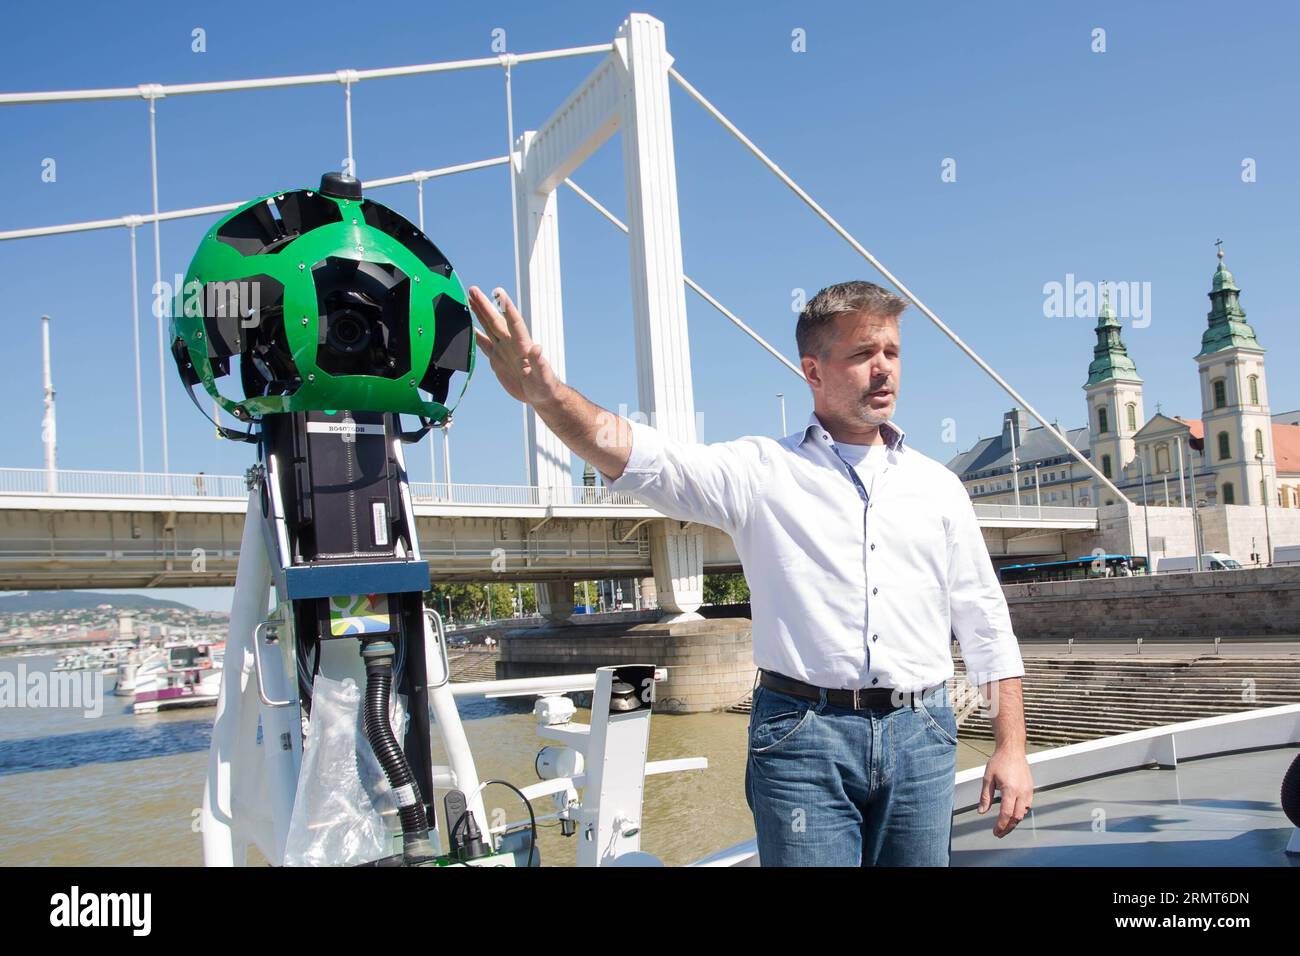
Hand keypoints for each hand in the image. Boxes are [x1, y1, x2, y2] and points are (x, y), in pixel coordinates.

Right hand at [466, 286, 562, 407]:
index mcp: (523, 345)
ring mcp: (503, 350)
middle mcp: (511, 344)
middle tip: (473, 289)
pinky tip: (467, 326)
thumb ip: (539, 363)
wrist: (540, 395)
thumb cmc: (544, 386)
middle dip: (484, 305)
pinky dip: (475, 335)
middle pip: (495, 320)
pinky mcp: (497, 359)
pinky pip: (483, 344)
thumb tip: (537, 348)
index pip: (514, 322)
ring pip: (488, 327)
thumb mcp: (543, 376)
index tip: (498, 292)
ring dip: (479, 313)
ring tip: (470, 297)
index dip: (506, 307)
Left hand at [977, 747, 1033, 836]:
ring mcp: (1028, 791)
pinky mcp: (1031, 789)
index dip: (1001, 825)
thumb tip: (981, 811)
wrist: (1012, 750)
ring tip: (1004, 826)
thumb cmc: (999, 761)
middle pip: (1017, 817)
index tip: (995, 832)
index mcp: (1010, 789)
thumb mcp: (988, 778)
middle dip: (1008, 827)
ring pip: (1023, 813)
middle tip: (999, 833)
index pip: (1006, 813)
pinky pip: (1027, 806)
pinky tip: (1012, 815)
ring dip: (1014, 822)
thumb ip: (985, 796)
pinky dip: (1020, 813)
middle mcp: (1022, 792)